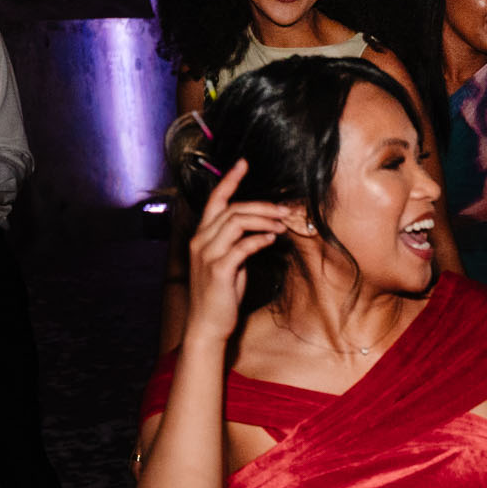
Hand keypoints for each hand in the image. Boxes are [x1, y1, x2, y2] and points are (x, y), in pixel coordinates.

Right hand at [185, 160, 284, 343]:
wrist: (207, 324)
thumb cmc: (221, 294)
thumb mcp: (229, 263)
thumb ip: (239, 244)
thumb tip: (264, 231)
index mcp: (202, 236)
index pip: (214, 200)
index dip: (229, 180)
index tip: (244, 163)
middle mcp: (200, 240)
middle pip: (231, 209)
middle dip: (261, 205)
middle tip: (286, 209)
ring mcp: (207, 254)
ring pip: (236, 222)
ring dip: (263, 220)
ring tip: (283, 224)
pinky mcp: (218, 269)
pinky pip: (241, 247)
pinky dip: (259, 239)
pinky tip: (273, 239)